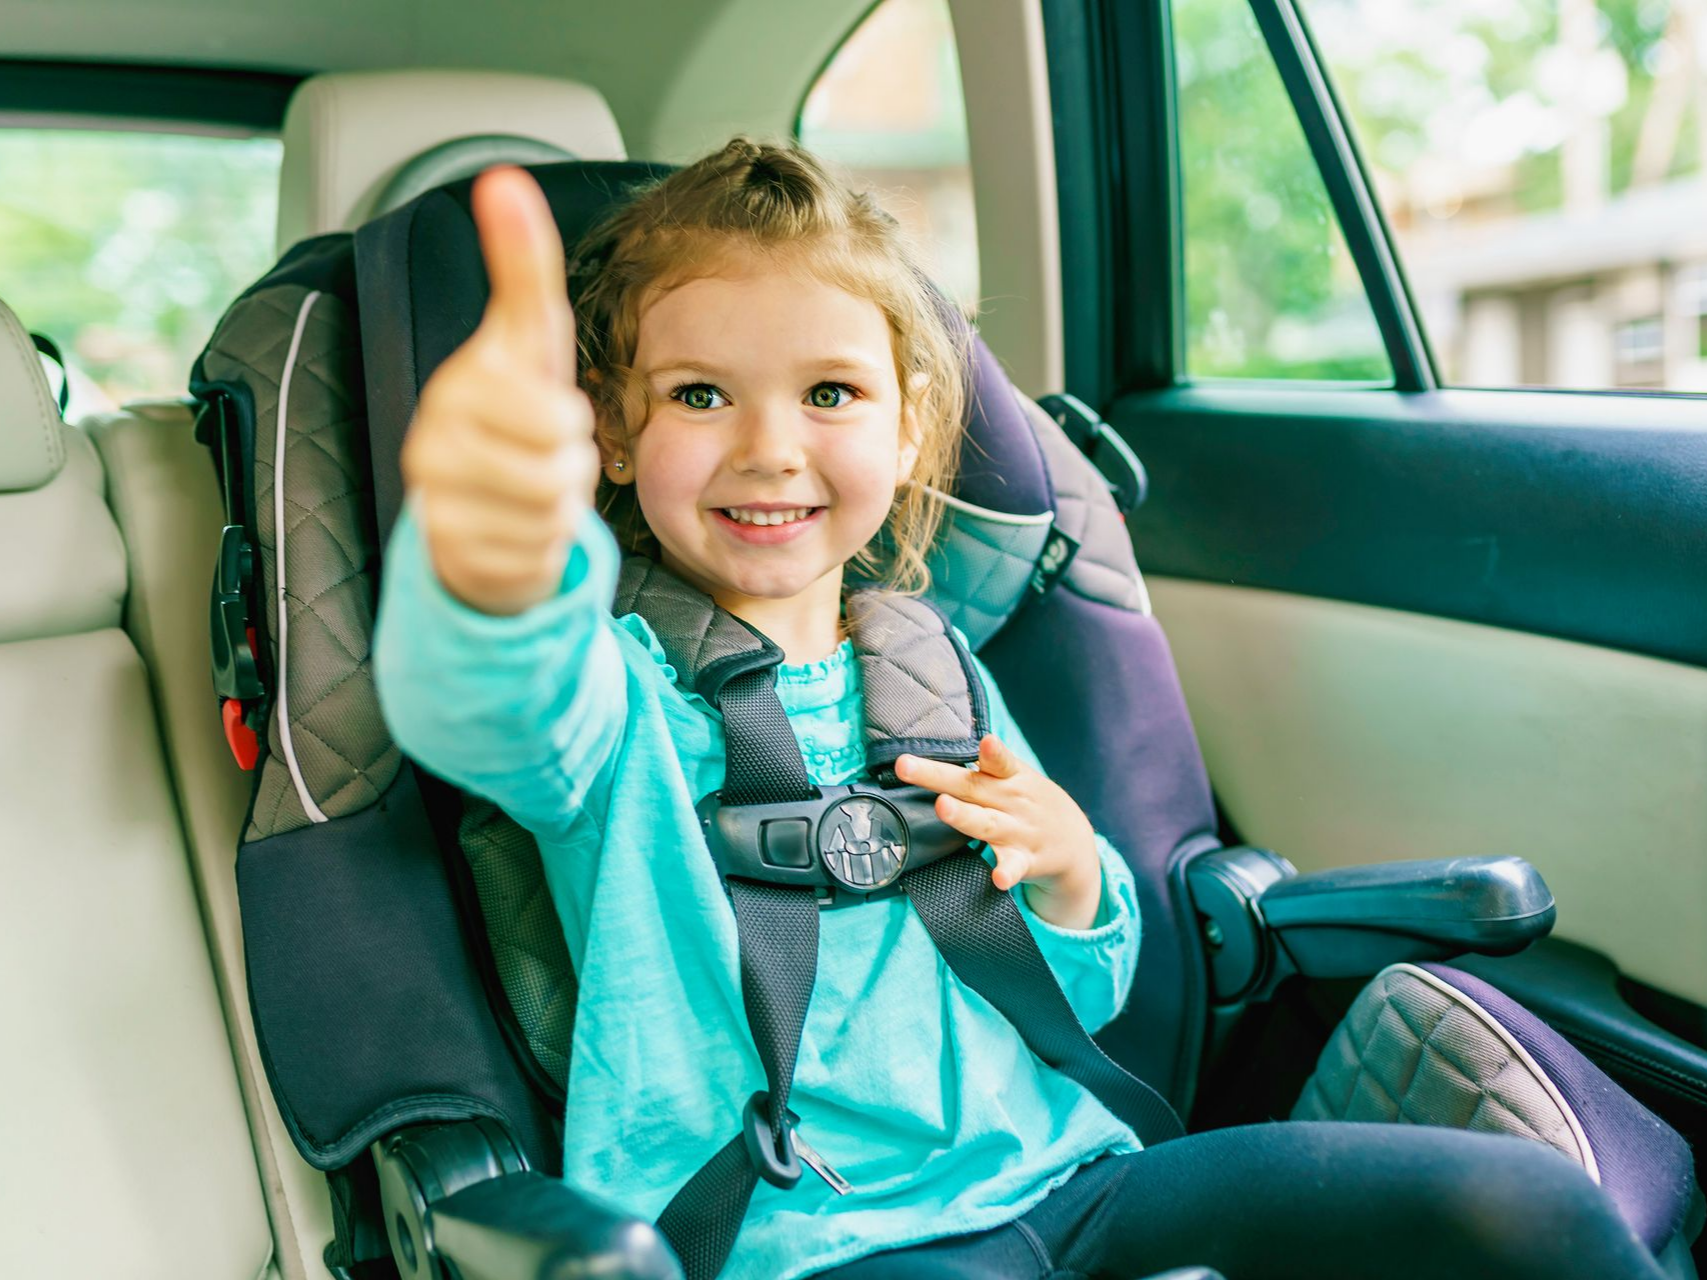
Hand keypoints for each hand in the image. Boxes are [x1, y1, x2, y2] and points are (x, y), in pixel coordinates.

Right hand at [402, 166, 600, 615]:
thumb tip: (503, 179)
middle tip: (542, 458)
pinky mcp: (451, 560)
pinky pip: (536, 558)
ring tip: (531, 491)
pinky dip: (541, 550)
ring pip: (552, 515)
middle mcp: (431, 445)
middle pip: (559, 469)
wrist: (475, 505)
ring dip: (560, 509)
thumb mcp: (527, 339)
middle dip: (569, 469)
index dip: (568, 422)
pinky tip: (516, 531)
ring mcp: (435, 506)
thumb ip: (521, 264)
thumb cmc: (514, 414)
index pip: (556, 417)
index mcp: (456, 387)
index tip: (542, 412)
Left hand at [895, 735, 1103, 929]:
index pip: (999, 761)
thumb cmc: (1032, 803)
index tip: (984, 739)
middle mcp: (1013, 802)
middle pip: (972, 788)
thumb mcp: (1018, 777)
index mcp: (1011, 778)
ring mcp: (1019, 832)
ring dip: (963, 817)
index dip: (992, 751)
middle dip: (936, 776)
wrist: (1076, 843)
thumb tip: (941, 746)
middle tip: (905, 766)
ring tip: (942, 807)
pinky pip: (1013, 867)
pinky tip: (999, 879)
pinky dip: (1006, 873)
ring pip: (986, 824)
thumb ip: (987, 764)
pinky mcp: (1025, 861)